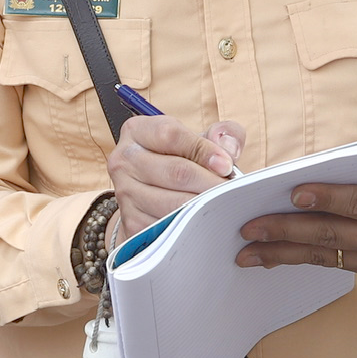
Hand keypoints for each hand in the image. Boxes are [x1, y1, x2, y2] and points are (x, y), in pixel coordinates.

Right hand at [106, 116, 245, 239]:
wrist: (153, 193)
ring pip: (173, 202)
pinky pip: (168, 227)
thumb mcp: (198, 139)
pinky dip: (191, 226)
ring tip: (223, 205)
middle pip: (176, 171)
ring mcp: (125, 193)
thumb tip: (229, 150)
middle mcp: (124, 160)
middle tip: (232, 191)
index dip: (204, 150)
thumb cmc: (181, 160)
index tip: (227, 165)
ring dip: (203, 206)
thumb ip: (222, 134)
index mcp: (138, 131)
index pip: (171, 135)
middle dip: (210, 183)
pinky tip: (206, 222)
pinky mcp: (131, 222)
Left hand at [235, 145, 356, 276]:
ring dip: (282, 253)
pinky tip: (271, 255)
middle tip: (250, 228)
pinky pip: (330, 262)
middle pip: (332, 233)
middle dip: (286, 231)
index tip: (292, 194)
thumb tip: (304, 169)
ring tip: (247, 251)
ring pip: (325, 254)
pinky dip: (298, 257)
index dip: (325, 198)